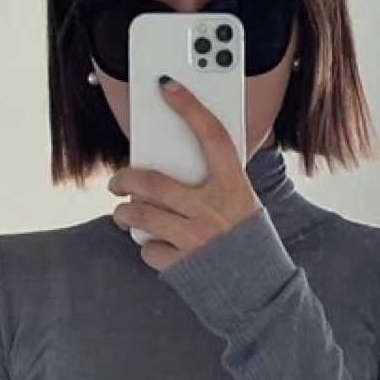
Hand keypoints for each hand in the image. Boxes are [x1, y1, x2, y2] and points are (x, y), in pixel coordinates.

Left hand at [107, 79, 262, 271]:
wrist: (261, 292)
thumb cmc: (248, 243)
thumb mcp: (244, 205)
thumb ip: (218, 183)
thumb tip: (183, 160)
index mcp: (233, 187)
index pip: (212, 136)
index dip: (190, 107)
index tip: (168, 87)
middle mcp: (212, 209)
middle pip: (153, 182)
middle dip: (125, 178)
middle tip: (118, 181)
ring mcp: (196, 238)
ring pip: (140, 215)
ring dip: (124, 214)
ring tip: (123, 214)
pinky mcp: (183, 265)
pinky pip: (149, 249)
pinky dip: (147, 247)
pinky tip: (156, 246)